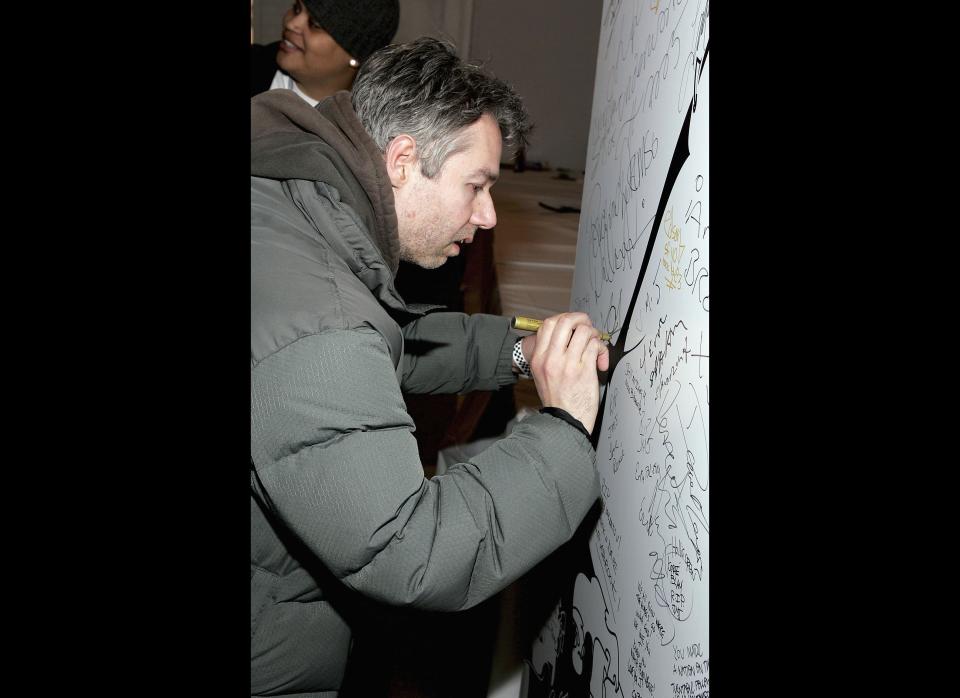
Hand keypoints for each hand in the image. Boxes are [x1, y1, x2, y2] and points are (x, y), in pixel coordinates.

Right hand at [526, 312, 608, 433]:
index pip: (547, 324)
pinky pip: (595, 346)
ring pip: (583, 330)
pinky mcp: (584, 370)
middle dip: (581, 318)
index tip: (573, 325)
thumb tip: (568, 334)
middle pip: (565, 321)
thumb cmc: (557, 399)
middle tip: (587, 327)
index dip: (564, 319)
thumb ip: (550, 353)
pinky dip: (601, 349)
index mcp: (538, 358)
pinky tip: (600, 360)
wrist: (566, 421)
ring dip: (594, 334)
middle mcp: (551, 358)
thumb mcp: (542, 374)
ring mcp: (567, 364)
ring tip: (595, 346)